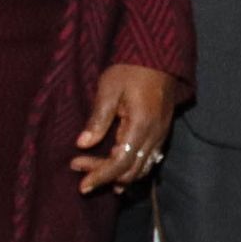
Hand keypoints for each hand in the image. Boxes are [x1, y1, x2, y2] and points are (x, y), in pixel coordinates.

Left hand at [72, 64, 175, 193]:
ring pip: (142, 168)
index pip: (120, 163)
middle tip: (78, 166)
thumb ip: (98, 119)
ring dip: (118, 174)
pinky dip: (132, 168)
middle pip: (131, 170)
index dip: (100, 175)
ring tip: (94, 171)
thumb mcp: (109, 89)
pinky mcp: (161, 132)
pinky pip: (149, 159)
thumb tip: (83, 144)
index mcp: (141, 125)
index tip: (82, 184)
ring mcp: (161, 135)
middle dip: (105, 175)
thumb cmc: (131, 70)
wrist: (159, 57)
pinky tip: (117, 168)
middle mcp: (155, 135)